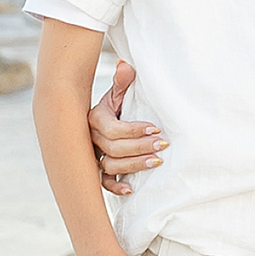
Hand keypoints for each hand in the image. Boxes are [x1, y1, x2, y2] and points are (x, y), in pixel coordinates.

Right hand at [90, 60, 167, 197]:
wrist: (107, 119)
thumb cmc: (117, 104)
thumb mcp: (119, 92)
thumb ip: (122, 81)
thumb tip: (125, 66)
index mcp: (95, 118)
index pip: (111, 129)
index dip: (133, 130)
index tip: (155, 129)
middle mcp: (92, 138)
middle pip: (112, 148)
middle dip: (139, 147)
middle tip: (163, 146)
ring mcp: (94, 155)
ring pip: (109, 165)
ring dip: (133, 166)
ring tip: (156, 162)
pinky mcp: (98, 170)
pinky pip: (102, 182)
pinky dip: (115, 187)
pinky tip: (131, 189)